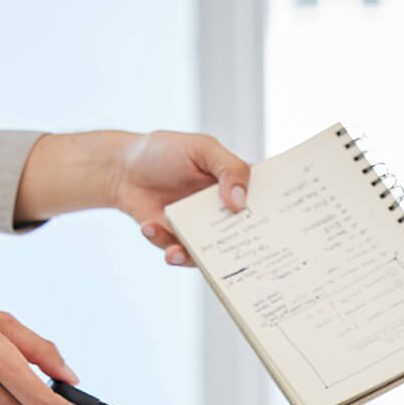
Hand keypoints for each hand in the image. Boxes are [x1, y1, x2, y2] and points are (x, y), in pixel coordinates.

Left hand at [13, 130, 252, 266]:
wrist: (122, 169)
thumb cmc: (163, 151)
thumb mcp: (201, 149)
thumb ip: (227, 168)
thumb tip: (239, 202)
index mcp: (236, 186)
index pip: (264, 203)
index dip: (275, 217)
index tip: (281, 228)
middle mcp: (223, 212)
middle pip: (244, 237)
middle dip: (242, 250)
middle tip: (234, 253)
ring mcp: (202, 229)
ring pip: (214, 255)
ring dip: (195, 255)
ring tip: (175, 250)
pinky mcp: (179, 241)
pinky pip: (181, 254)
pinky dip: (167, 247)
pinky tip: (151, 228)